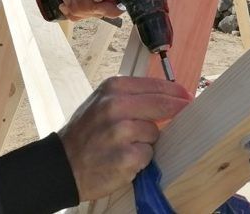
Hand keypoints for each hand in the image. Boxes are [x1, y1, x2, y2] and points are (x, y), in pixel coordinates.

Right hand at [58, 76, 191, 200]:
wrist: (61, 165)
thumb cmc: (86, 132)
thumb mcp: (102, 102)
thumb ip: (131, 96)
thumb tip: (168, 95)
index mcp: (113, 88)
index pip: (156, 85)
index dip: (176, 92)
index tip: (188, 97)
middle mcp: (116, 106)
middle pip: (163, 105)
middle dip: (178, 110)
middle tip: (187, 112)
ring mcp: (121, 132)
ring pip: (155, 133)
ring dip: (148, 141)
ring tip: (128, 145)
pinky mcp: (126, 157)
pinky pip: (148, 154)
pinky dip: (141, 159)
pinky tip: (125, 159)